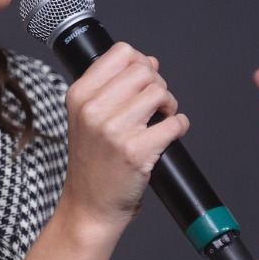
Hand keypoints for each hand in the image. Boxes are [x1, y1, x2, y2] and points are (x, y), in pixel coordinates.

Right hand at [59, 42, 189, 241]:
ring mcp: (113, 131)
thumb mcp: (87, 117)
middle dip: (158, 85)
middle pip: (144, 70)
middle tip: (156, 105)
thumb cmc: (92, 163)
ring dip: (169, 105)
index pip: (121, 53)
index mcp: (79, 95)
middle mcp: (92, 109)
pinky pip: (174, 123)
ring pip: (160, 93)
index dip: (141, 62)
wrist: (88, 207)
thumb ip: (114, 87)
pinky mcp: (135, 152)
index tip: (144, 80)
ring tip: (161, 120)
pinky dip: (179, 127)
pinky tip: (168, 136)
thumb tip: (150, 61)